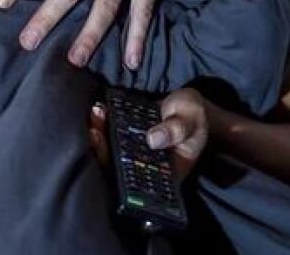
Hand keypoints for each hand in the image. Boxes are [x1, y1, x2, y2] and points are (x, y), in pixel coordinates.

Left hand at [88, 89, 208, 181]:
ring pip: (111, 151)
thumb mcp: (192, 119)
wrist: (189, 107)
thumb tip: (153, 139)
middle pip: (118, 167)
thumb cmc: (194, 117)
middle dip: (102, 149)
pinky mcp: (128, 138)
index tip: (109, 152)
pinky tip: (99, 110)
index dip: (119, 173)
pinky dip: (103, 124)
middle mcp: (146, 167)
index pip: (138, 182)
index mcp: (165, 174)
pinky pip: (111, 135)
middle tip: (96, 130)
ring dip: (99, 134)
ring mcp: (135, 153)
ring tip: (97, 114)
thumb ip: (177, 129)